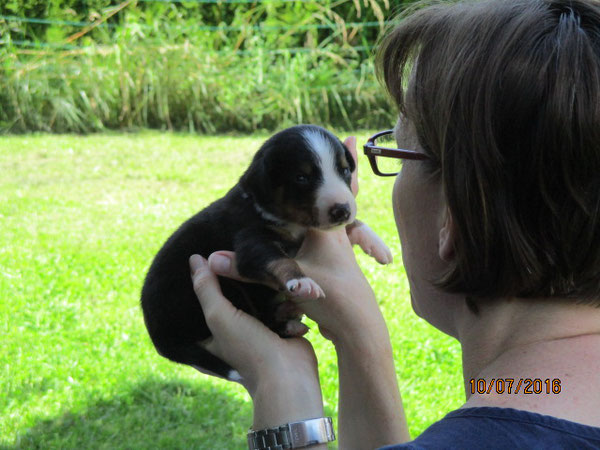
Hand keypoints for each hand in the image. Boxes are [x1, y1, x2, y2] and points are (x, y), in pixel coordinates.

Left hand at [189, 254, 319, 395]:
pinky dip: (286, 308)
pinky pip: (280, 307)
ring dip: (273, 298)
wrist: (288, 376)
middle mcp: (231, 333)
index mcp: (209, 337)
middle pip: (233, 296)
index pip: (202, 302)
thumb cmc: (248, 350)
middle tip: (252, 267)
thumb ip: (206, 288)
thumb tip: (194, 258)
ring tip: (278, 299)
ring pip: (261, 299)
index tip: (214, 257)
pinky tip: (291, 311)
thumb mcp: (219, 316)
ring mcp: (256, 330)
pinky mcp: (278, 328)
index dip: (208, 280)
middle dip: (246, 286)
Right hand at [207, 136, 389, 345]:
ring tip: (333, 179)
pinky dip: (325, 229)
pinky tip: (319, 229)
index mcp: (327, 228)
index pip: (337, 188)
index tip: (350, 136)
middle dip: (342, 176)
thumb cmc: (333, 300)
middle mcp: (336, 236)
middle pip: (342, 198)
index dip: (344, 162)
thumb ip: (245, 270)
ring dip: (334, 199)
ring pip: (337, 219)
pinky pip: (332, 239)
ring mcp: (338, 252)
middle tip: (347, 144)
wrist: (358, 330)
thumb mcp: (286, 281)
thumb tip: (208, 261)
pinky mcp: (335, 267)